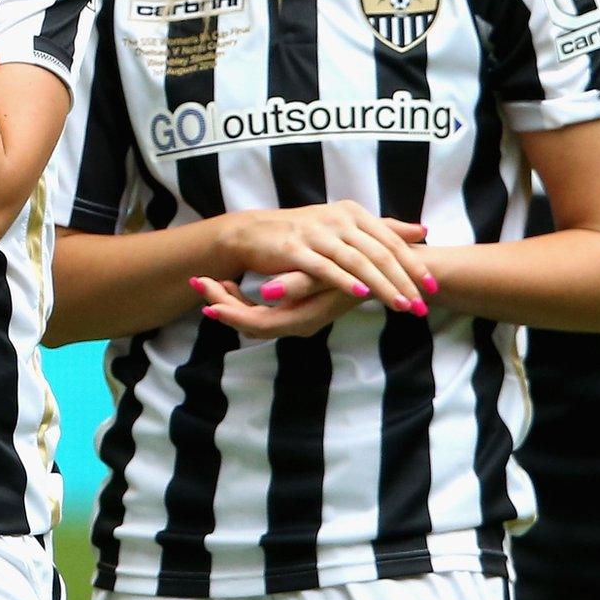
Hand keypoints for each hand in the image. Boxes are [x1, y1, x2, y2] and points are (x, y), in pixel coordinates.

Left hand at [193, 275, 364, 339]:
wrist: (401, 279)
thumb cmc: (369, 274)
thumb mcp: (335, 275)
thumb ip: (302, 284)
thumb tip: (267, 292)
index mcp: (303, 320)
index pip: (254, 324)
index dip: (228, 312)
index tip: (205, 296)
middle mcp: (299, 325)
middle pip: (249, 324)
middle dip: (221, 304)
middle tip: (197, 281)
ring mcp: (299, 319)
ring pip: (254, 320)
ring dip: (230, 302)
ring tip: (209, 280)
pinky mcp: (301, 310)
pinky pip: (263, 312)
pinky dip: (245, 299)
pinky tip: (234, 281)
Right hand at [211, 203, 432, 313]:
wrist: (253, 232)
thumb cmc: (303, 232)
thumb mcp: (345, 225)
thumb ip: (383, 228)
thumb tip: (423, 231)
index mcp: (352, 213)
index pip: (391, 241)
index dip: (414, 264)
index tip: (433, 287)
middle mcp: (337, 219)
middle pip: (379, 252)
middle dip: (404, 281)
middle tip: (422, 305)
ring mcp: (316, 233)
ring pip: (358, 261)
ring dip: (382, 285)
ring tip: (401, 306)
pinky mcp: (295, 249)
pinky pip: (324, 267)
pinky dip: (344, 280)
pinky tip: (360, 293)